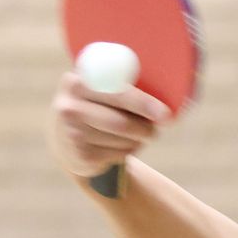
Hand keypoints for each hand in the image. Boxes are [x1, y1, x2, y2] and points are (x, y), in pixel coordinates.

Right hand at [48, 71, 171, 177]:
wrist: (66, 138)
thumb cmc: (97, 104)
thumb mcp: (101, 87)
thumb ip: (123, 82)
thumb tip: (171, 92)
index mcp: (77, 80)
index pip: (114, 91)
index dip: (142, 103)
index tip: (165, 114)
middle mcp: (68, 107)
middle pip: (119, 122)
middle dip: (146, 128)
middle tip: (162, 126)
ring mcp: (71, 133)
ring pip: (122, 140)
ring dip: (138, 138)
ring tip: (137, 133)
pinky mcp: (79, 156)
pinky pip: (118, 154)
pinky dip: (128, 150)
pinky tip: (121, 145)